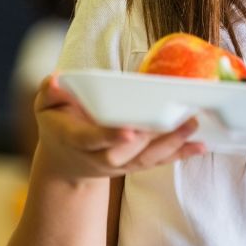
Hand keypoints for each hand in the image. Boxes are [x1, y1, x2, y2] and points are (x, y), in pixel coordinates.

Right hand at [35, 74, 204, 183]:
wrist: (65, 163)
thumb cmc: (57, 125)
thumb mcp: (44, 107)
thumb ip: (49, 92)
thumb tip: (56, 80)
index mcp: (75, 139)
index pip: (92, 139)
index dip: (110, 136)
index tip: (130, 131)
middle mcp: (99, 156)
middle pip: (126, 152)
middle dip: (150, 138)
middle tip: (173, 119)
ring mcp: (118, 164)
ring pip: (146, 158)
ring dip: (171, 144)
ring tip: (192, 125)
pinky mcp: (134, 165)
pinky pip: (158, 161)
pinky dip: (180, 154)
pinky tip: (201, 146)